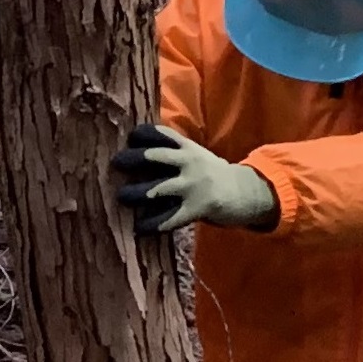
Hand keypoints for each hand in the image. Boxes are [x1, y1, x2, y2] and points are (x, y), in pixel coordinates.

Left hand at [110, 122, 277, 236]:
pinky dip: (151, 224)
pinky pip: (168, 218)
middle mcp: (190, 163)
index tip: (129, 137)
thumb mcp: (196, 156)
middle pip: (155, 157)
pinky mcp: (196, 209)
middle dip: (132, 159)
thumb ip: (173, 153)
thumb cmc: (212, 175)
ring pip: (157, 189)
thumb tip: (138, 153)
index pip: (161, 134)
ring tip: (121, 196)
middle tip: (115, 163)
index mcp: (188, 148)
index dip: (142, 134)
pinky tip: (138, 227)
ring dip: (135, 193)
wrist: (246, 193)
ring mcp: (193, 186)